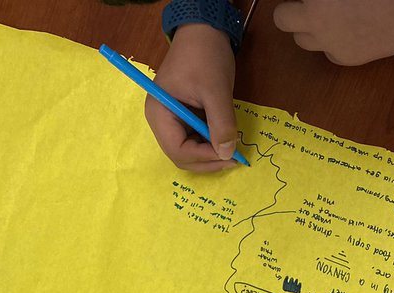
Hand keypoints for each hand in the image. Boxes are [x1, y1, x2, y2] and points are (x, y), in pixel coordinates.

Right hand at [146, 24, 240, 171]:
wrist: (202, 30)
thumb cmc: (205, 56)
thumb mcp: (216, 90)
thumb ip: (221, 123)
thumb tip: (227, 154)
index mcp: (159, 112)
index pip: (177, 150)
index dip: (204, 158)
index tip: (230, 156)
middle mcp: (160, 120)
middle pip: (180, 155)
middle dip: (206, 161)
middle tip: (234, 158)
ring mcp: (170, 119)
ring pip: (187, 151)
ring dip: (209, 155)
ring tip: (232, 150)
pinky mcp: (181, 117)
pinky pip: (193, 139)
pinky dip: (209, 144)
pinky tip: (225, 140)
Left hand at [273, 0, 393, 65]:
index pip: (285, 0)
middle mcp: (316, 21)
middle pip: (282, 19)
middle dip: (294, 8)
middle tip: (314, 2)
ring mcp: (331, 43)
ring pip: (302, 39)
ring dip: (309, 25)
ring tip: (332, 12)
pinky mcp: (347, 58)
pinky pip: (327, 51)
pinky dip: (332, 40)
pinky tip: (352, 26)